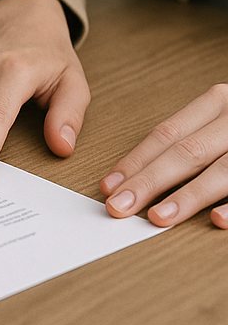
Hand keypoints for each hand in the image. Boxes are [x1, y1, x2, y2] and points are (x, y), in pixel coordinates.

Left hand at [101, 84, 227, 227]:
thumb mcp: (218, 123)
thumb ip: (185, 144)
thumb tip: (131, 179)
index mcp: (217, 103)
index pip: (165, 135)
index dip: (135, 162)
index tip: (108, 187)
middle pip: (186, 153)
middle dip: (149, 182)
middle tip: (119, 208)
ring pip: (222, 170)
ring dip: (189, 197)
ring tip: (159, 217)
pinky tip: (217, 220)